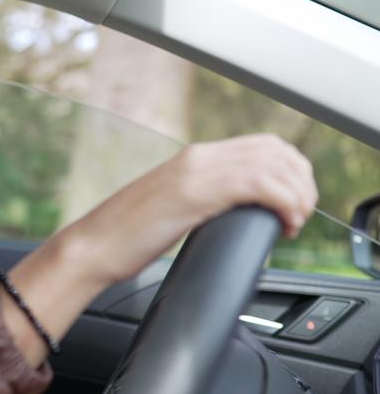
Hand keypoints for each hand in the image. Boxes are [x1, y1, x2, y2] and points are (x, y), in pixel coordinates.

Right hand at [0, 134, 317, 365]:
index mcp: (191, 159)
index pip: (261, 146)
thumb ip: (201, 201)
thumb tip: (232, 214)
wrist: (91, 247)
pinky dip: (285, 203)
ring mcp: (195, 171)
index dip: (291, 171)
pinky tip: (282, 224)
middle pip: (275, 148)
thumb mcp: (171, 211)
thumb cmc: (123, 239)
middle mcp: (196, 156)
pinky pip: (260, 184)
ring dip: (298, 193)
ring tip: (292, 222)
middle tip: (297, 215)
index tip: (292, 204)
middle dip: (302, 181)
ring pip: (275, 163)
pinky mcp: (194, 192)